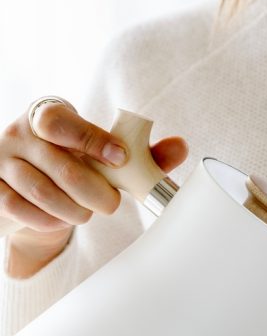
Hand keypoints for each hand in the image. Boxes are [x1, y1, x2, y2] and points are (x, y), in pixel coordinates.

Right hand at [0, 99, 187, 238]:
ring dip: (75, 211)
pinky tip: (61, 219)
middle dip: (96, 193)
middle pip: (61, 168)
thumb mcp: (102, 156)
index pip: (62, 123)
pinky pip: (22, 211)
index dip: (93, 141)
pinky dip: (50, 221)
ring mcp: (2, 161)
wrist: (28, 187)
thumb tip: (181, 146)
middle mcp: (19, 133)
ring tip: (85, 212)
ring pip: (43, 194)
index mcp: (47, 114)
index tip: (121, 159)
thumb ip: (140, 153)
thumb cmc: (72, 164)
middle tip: (112, 204)